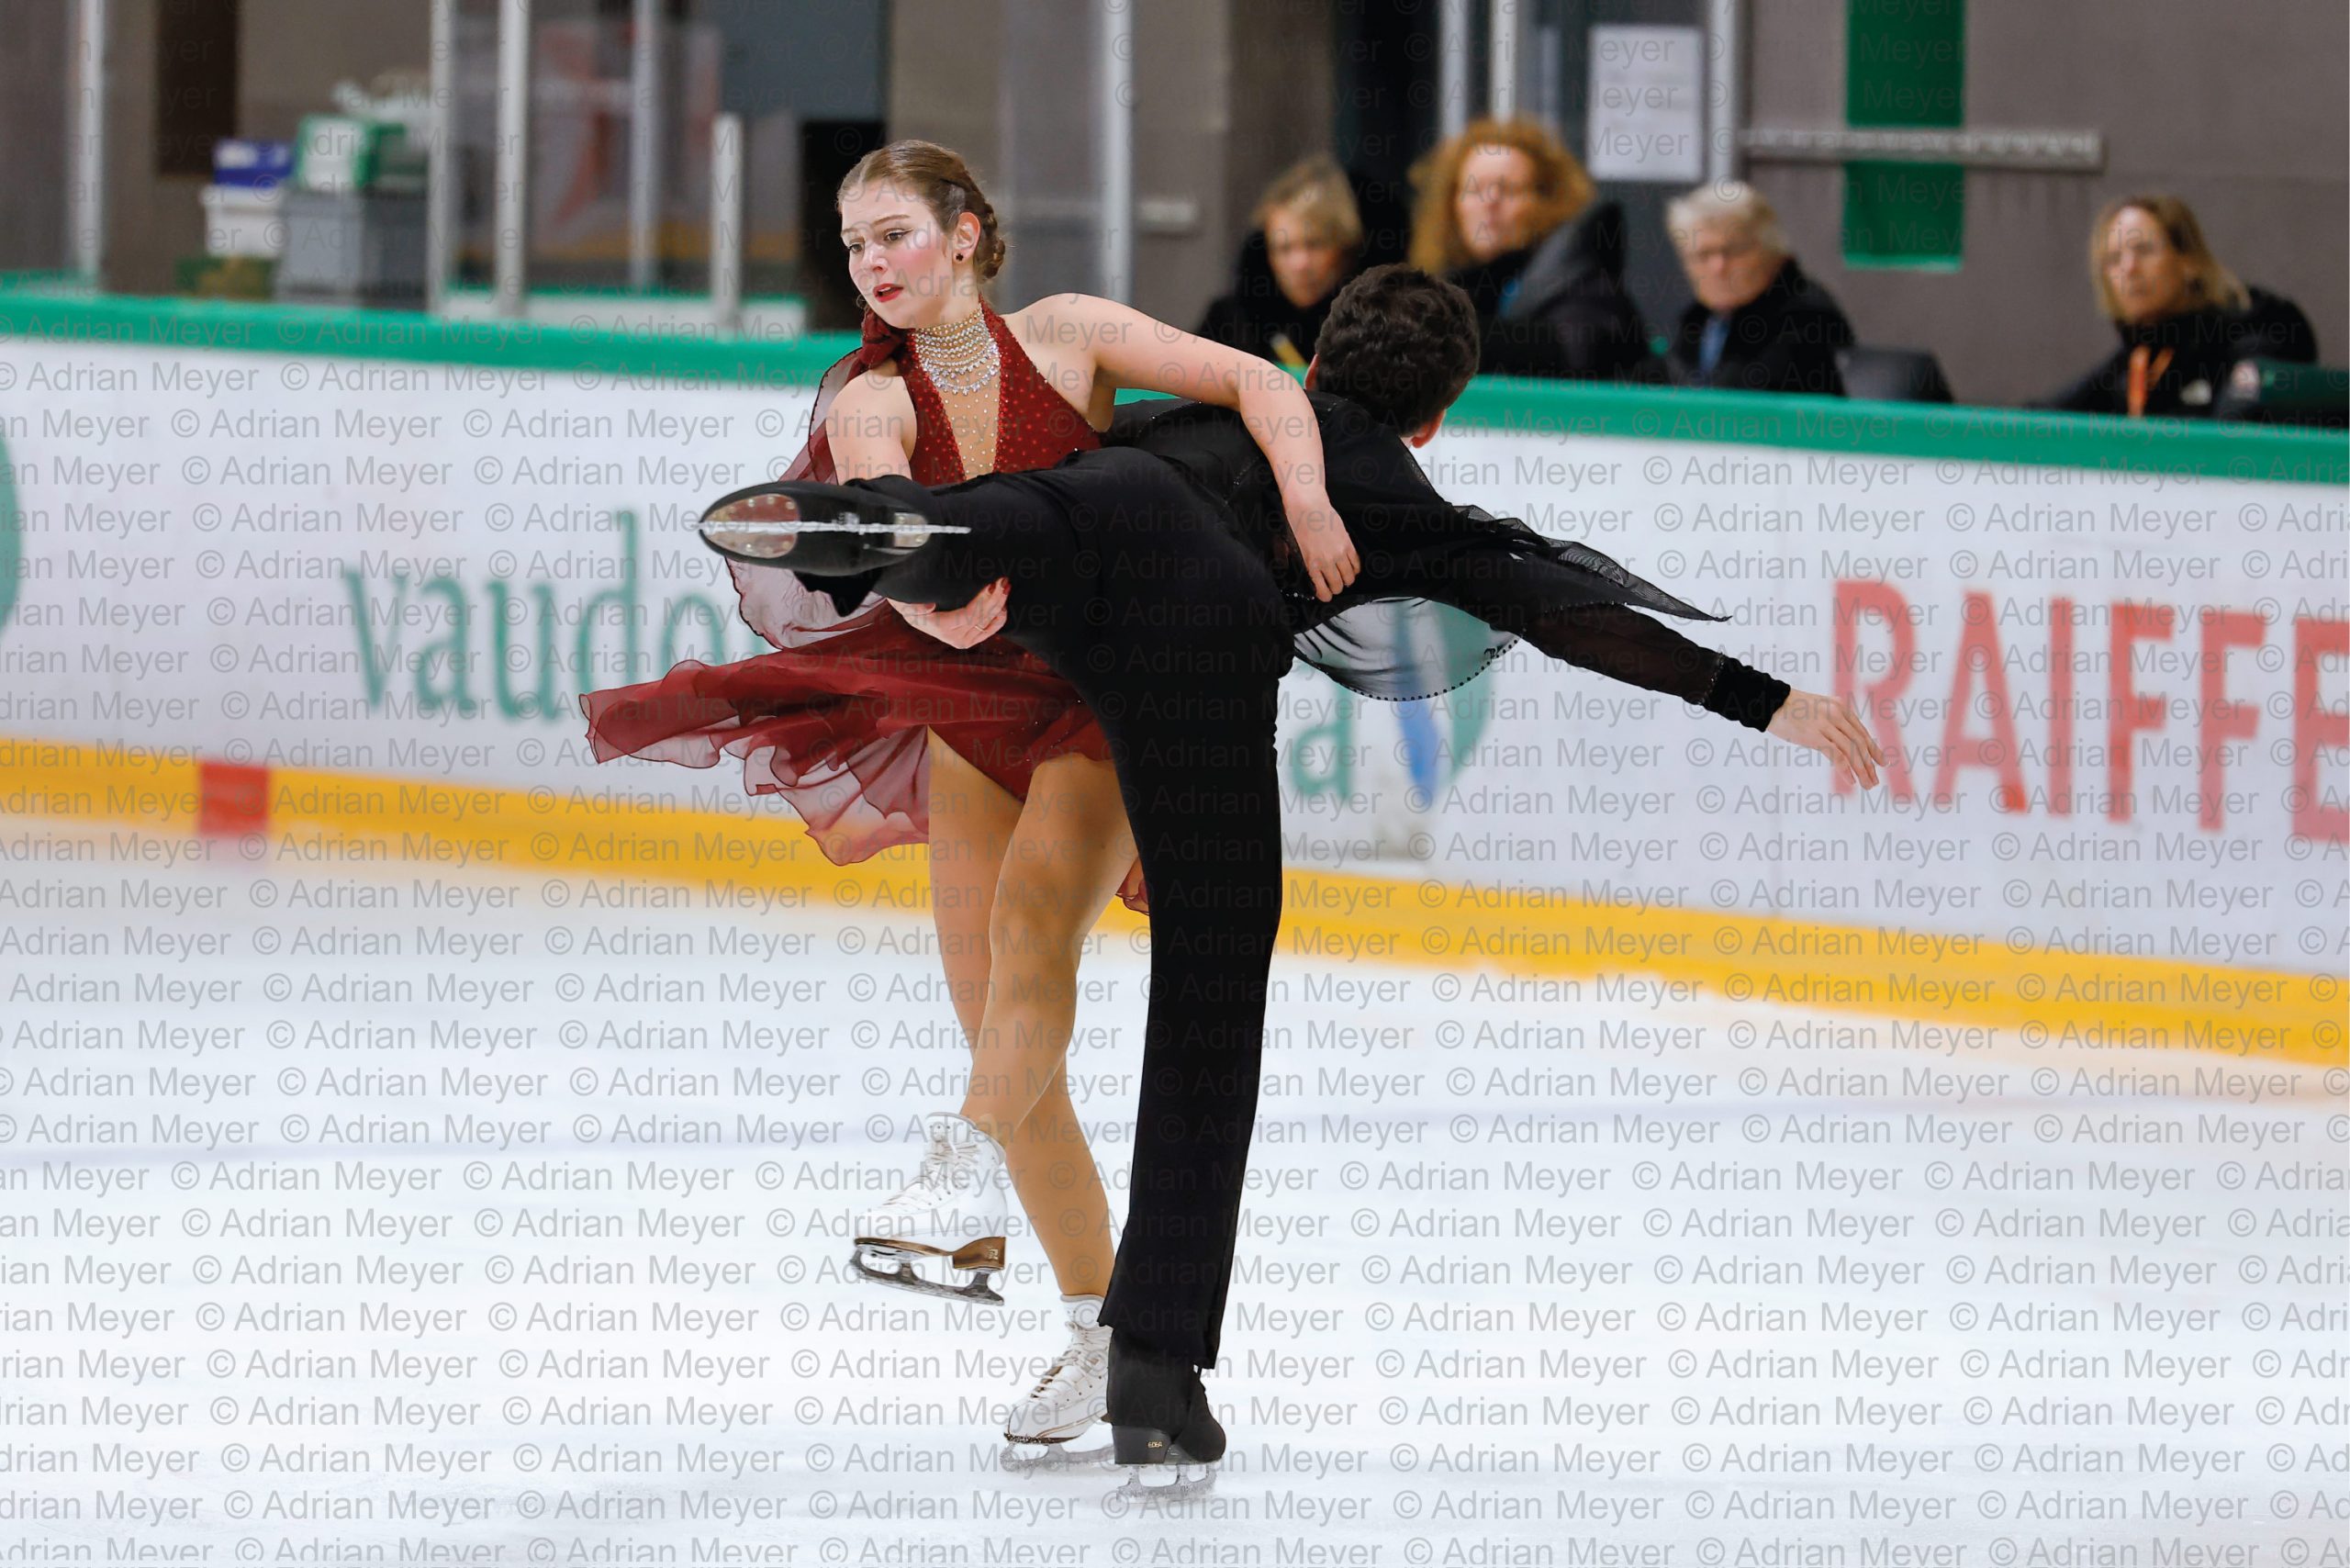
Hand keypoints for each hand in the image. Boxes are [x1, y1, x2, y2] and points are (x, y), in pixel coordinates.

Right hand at [890, 579, 1007, 648]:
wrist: (910, 610)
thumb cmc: (910, 601)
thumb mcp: (907, 602)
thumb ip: (915, 606)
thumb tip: (929, 605)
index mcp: (942, 627)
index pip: (968, 614)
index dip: (983, 600)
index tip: (991, 583)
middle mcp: (955, 638)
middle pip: (982, 617)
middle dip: (995, 597)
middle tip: (1003, 579)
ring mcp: (964, 640)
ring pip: (989, 622)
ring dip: (999, 603)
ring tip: (1005, 585)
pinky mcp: (971, 639)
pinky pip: (990, 630)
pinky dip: (1000, 618)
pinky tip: (1004, 604)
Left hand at [1285, 487, 1358, 601]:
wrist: (1308, 505)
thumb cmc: (1297, 523)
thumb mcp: (1291, 547)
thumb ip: (1296, 561)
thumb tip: (1300, 570)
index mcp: (1311, 564)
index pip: (1322, 590)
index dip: (1326, 596)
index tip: (1326, 595)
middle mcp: (1326, 561)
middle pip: (1338, 585)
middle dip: (1337, 589)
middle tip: (1335, 586)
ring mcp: (1339, 553)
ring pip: (1349, 576)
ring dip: (1347, 580)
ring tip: (1345, 578)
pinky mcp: (1348, 543)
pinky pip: (1356, 563)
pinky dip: (1355, 569)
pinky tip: (1352, 569)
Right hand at [1766, 689, 1886, 789]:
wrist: (1770, 702)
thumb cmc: (1790, 708)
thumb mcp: (1818, 708)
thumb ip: (1831, 720)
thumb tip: (1838, 740)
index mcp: (1841, 707)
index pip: (1862, 732)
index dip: (1874, 749)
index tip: (1881, 762)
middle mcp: (1838, 715)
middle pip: (1860, 743)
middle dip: (1870, 764)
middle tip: (1874, 780)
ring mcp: (1827, 725)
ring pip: (1852, 751)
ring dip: (1862, 770)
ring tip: (1867, 784)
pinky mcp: (1815, 736)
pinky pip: (1836, 755)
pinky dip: (1846, 769)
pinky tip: (1851, 781)